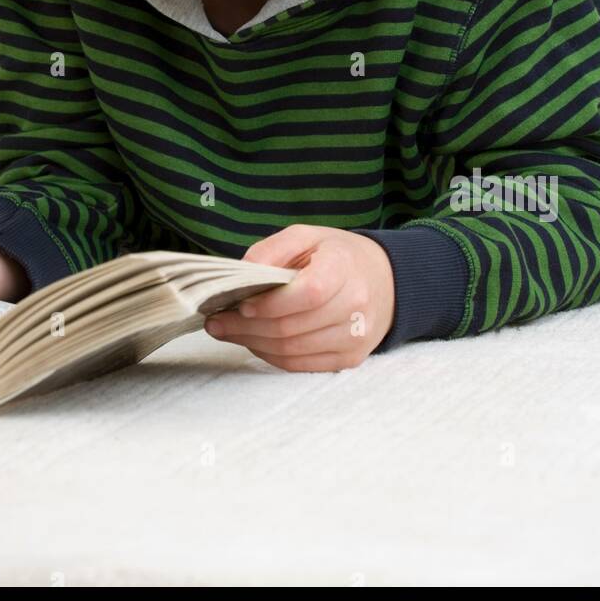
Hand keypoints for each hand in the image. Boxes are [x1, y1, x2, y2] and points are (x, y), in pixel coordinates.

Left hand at [203, 224, 395, 370]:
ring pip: (292, 350)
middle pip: (292, 327)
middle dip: (246, 327)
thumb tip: (240, 273)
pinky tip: (254, 341)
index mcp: (344, 269)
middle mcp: (355, 306)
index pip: (308, 294)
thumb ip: (272, 249)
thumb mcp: (306, 236)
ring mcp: (355, 337)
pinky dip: (270, 355)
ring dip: (253, 343)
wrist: (384, 281)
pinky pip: (300, 364)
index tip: (239, 303)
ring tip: (227, 330)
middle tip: (215, 321)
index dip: (270, 304)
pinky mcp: (349, 358)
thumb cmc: (337, 256)